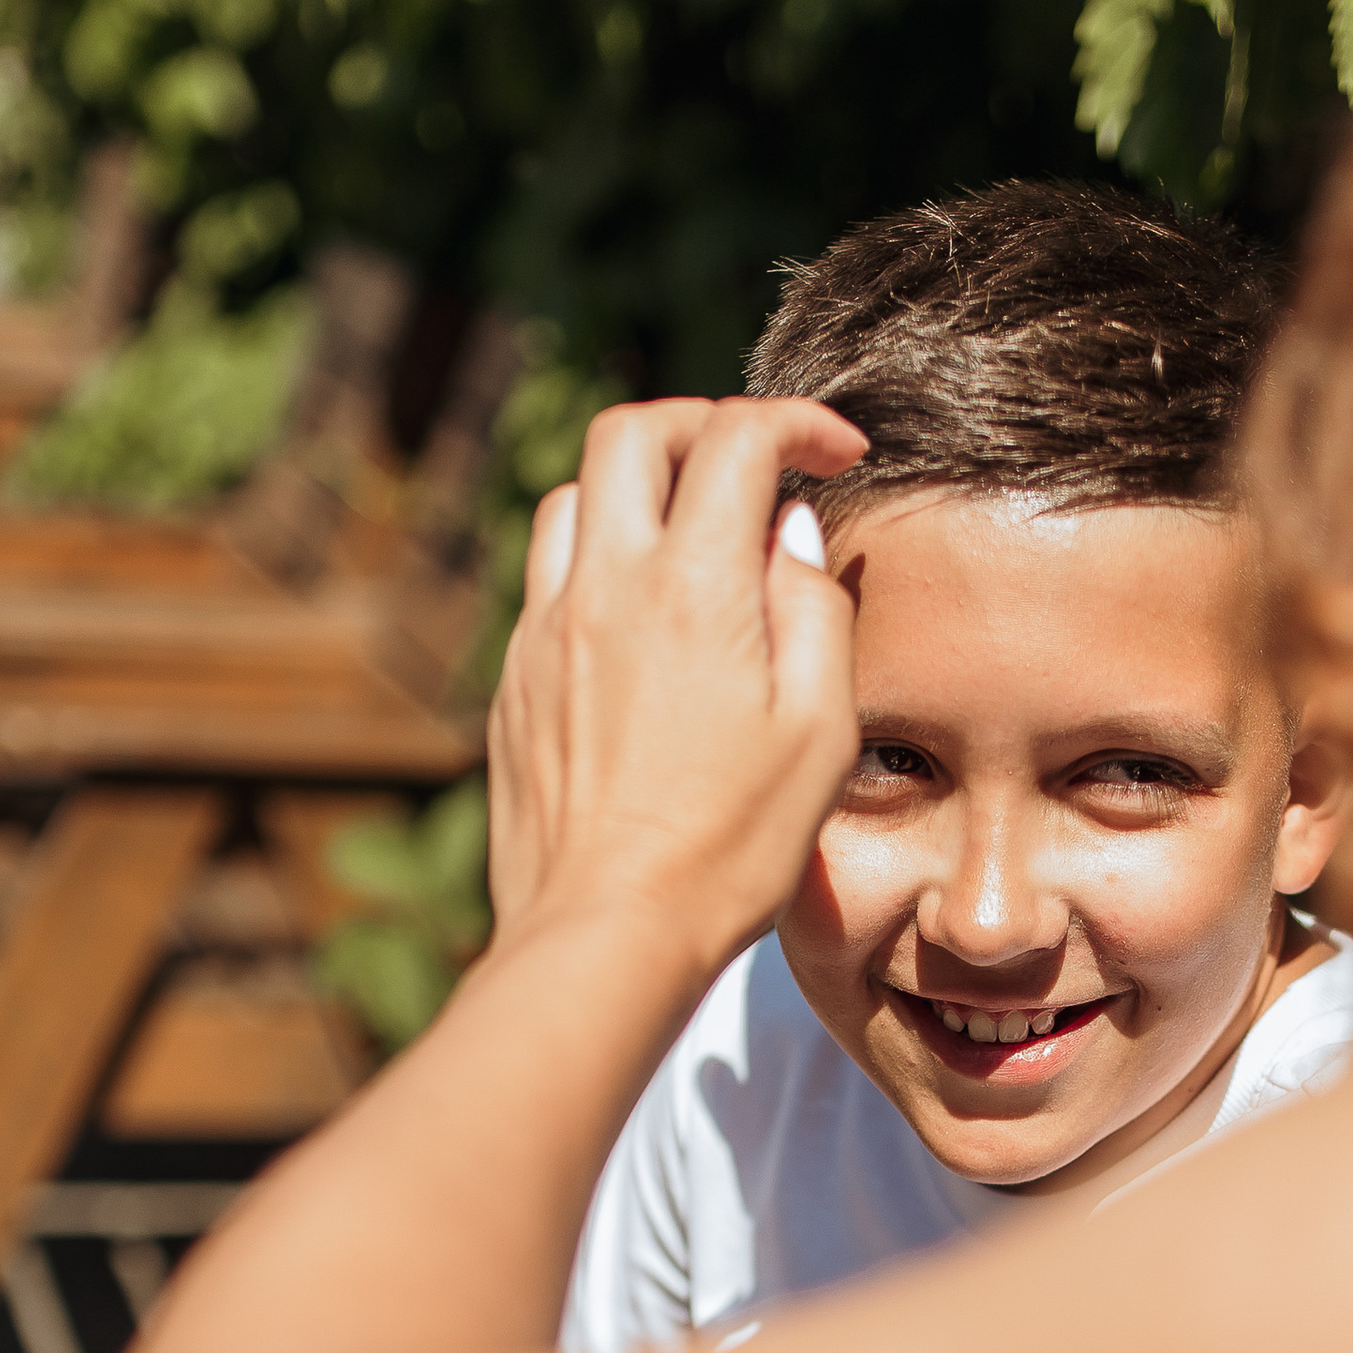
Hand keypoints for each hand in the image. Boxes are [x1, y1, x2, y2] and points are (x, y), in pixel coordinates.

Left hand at [484, 393, 863, 971]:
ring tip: (689, 537)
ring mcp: (546, 631)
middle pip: (630, 432)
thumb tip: (787, 537)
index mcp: (693, 589)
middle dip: (700, 424)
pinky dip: (599, 562)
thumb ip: (815, 612)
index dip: (797, 421)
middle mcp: (605, 588)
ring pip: (572, 496)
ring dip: (636, 489)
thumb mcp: (820, 734)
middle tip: (753, 463)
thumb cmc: (729, 848)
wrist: (606, 931)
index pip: (738, 440)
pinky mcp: (515, 680)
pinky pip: (547, 579)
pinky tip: (640, 620)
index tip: (837, 452)